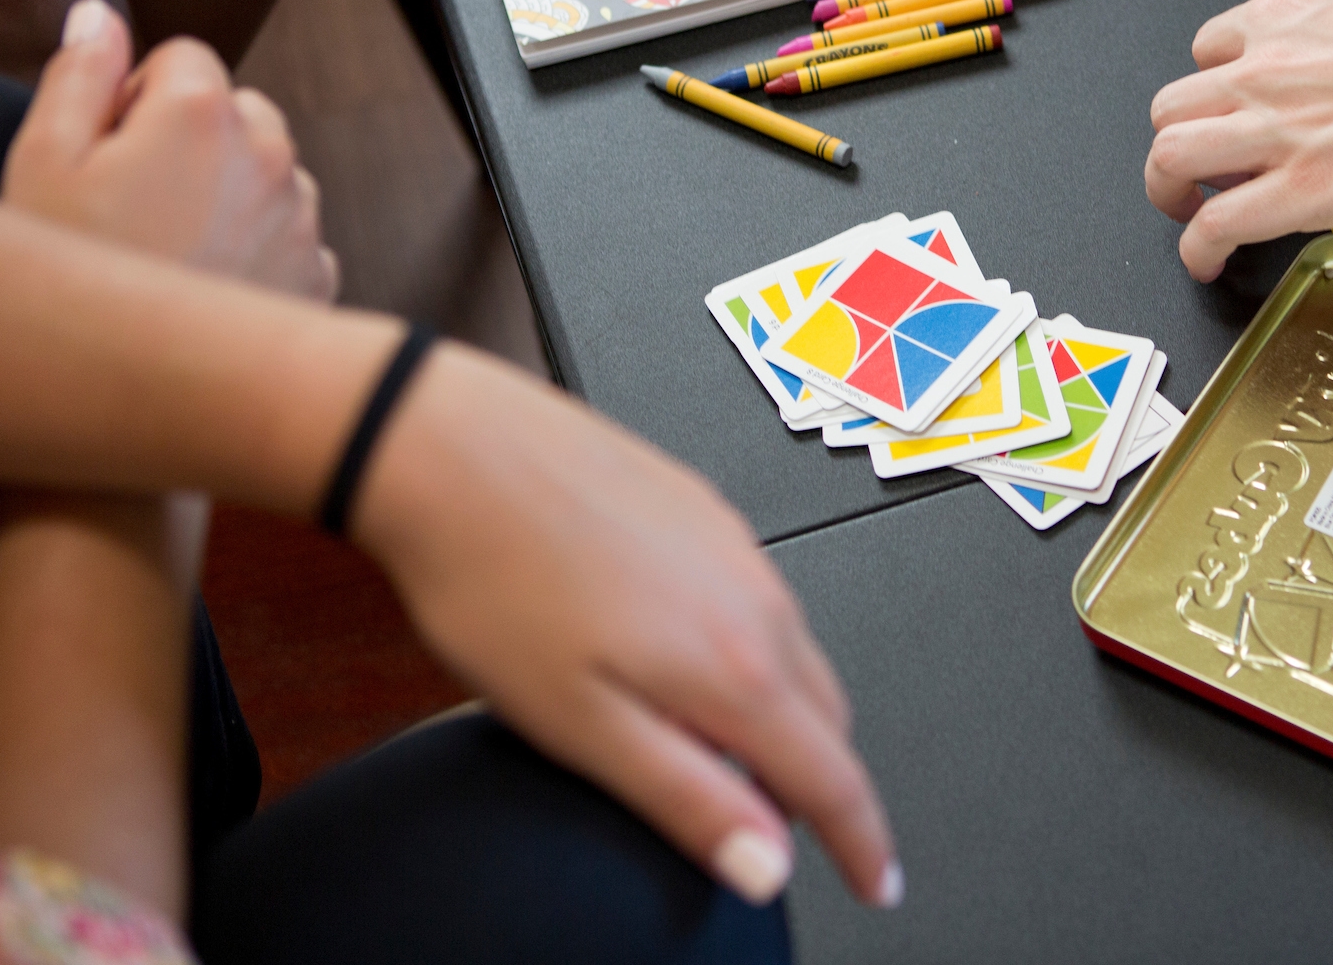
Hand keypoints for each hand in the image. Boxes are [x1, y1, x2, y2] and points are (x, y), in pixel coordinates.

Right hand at [1, 0, 336, 298]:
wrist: (132, 392)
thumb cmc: (74, 275)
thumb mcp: (41, 160)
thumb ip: (77, 72)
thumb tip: (100, 14)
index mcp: (204, 110)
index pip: (181, 56)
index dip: (134, 96)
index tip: (107, 148)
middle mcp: (272, 152)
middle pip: (235, 110)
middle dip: (190, 138)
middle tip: (132, 202)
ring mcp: (302, 215)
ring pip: (267, 172)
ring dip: (228, 191)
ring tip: (166, 249)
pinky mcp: (318, 273)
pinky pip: (288, 234)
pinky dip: (256, 247)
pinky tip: (203, 284)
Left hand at [355, 347, 900, 910]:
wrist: (455, 448)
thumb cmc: (497, 579)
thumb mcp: (582, 726)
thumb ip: (686, 799)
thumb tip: (766, 865)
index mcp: (735, 664)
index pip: (833, 778)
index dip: (863, 845)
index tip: (877, 883)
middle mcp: (755, 597)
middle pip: (827, 718)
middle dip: (822, 784)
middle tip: (787, 832)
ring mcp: (736, 546)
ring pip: (794, 654)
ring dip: (784, 715)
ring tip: (724, 753)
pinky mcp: (707, 510)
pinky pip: (760, 598)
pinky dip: (752, 650)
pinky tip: (687, 658)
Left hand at [1147, 0, 1332, 278]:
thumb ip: (1328, 56)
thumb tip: (1325, 91)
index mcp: (1285, 20)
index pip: (1208, 50)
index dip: (1210, 93)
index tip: (1221, 116)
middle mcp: (1266, 69)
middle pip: (1170, 108)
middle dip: (1175, 145)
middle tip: (1192, 174)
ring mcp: (1275, 130)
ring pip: (1170, 157)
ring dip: (1168, 192)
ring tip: (1187, 214)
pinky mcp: (1298, 191)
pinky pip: (1211, 225)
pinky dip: (1194, 250)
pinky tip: (1205, 262)